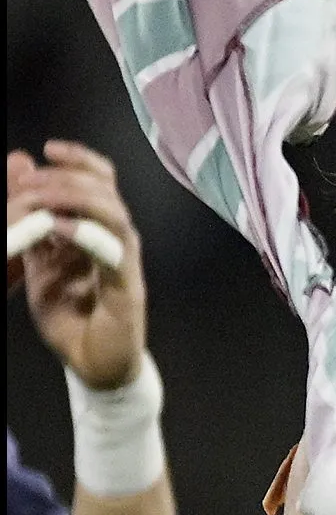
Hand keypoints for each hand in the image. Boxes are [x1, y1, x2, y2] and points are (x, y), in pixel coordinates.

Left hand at [7, 141, 147, 388]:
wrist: (94, 366)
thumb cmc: (72, 318)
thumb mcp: (41, 266)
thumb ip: (35, 230)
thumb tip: (29, 190)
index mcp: (99, 234)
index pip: (102, 183)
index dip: (81, 160)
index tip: (49, 148)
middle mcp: (117, 243)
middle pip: (108, 192)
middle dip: (69, 177)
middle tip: (34, 180)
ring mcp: (125, 265)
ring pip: (114, 215)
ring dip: (76, 199)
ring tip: (41, 198)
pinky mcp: (127, 290)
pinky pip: (112, 252)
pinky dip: (84, 234)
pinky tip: (58, 229)